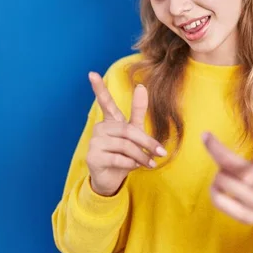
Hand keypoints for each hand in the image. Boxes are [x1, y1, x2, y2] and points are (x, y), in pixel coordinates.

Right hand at [86, 72, 166, 195]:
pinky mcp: (93, 157)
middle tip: (161, 153)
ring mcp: (94, 143)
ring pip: (125, 145)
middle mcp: (100, 129)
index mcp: (110, 121)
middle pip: (128, 131)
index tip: (91, 73)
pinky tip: (134, 167)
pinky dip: (131, 163)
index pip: (105, 103)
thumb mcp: (135, 132)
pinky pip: (118, 158)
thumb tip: (141, 86)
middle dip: (147, 143)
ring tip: (150, 164)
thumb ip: (138, 111)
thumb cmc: (124, 154)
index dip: (98, 88)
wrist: (112, 179)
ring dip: (141, 156)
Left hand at [203, 96, 252, 224]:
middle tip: (227, 160)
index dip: (220, 151)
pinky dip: (216, 193)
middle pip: (226, 174)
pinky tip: (221, 187)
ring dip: (219, 177)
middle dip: (221, 162)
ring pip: (221, 187)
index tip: (205, 135)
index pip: (244, 163)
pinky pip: (220, 204)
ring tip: (228, 173)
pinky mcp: (248, 218)